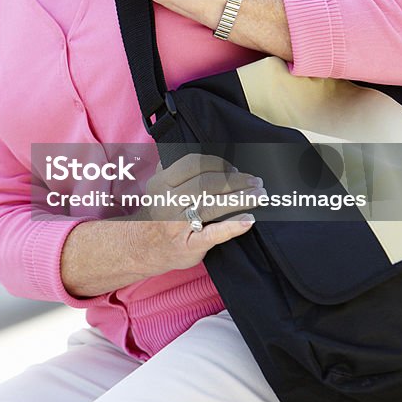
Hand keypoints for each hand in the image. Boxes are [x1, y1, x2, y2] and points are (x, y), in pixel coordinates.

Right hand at [125, 153, 263, 274]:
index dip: (218, 164)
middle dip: (235, 181)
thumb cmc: (157, 214)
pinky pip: (212, 234)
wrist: (141, 247)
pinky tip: (248, 220)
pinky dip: (232, 226)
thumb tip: (201, 154)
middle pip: (206, 184)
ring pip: (212, 206)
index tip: (234, 169)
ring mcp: (178, 224)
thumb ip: (174, 169)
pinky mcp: (188, 245)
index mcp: (161, 183)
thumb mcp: (157, 187)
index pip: (192, 165)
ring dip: (240, 199)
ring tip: (260, 196)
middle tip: (256, 182)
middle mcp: (168, 202)